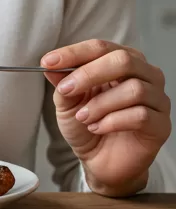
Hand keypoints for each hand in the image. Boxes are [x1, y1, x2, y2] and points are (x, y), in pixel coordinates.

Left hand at [42, 40, 171, 196]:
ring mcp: (157, 100)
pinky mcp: (160, 125)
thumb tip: (50, 65)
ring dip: (100, 104)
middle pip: (124, 60)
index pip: (101, 48)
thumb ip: (63, 82)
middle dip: (89, 73)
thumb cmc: (88, 125)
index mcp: (123, 63)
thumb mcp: (67, 102)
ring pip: (134, 89)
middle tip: (67, 90)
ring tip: (84, 117)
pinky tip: (98, 128)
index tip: (48, 61)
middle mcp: (145, 76)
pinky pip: (141, 115)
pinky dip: (112, 121)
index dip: (74, 53)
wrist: (99, 160)